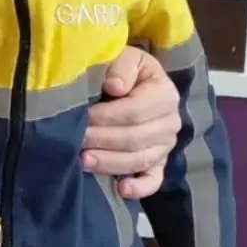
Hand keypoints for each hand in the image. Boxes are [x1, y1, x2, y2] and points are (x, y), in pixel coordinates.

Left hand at [81, 45, 180, 199]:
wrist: (130, 80)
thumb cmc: (122, 68)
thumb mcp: (123, 56)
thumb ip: (121, 67)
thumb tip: (115, 87)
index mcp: (165, 94)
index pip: (136, 112)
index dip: (108, 117)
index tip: (84, 117)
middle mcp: (170, 123)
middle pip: (136, 138)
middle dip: (103, 141)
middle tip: (76, 141)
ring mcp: (165, 146)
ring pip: (139, 160)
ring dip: (111, 163)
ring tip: (83, 161)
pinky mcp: (158, 163)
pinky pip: (153, 180)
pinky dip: (139, 188)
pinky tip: (121, 190)